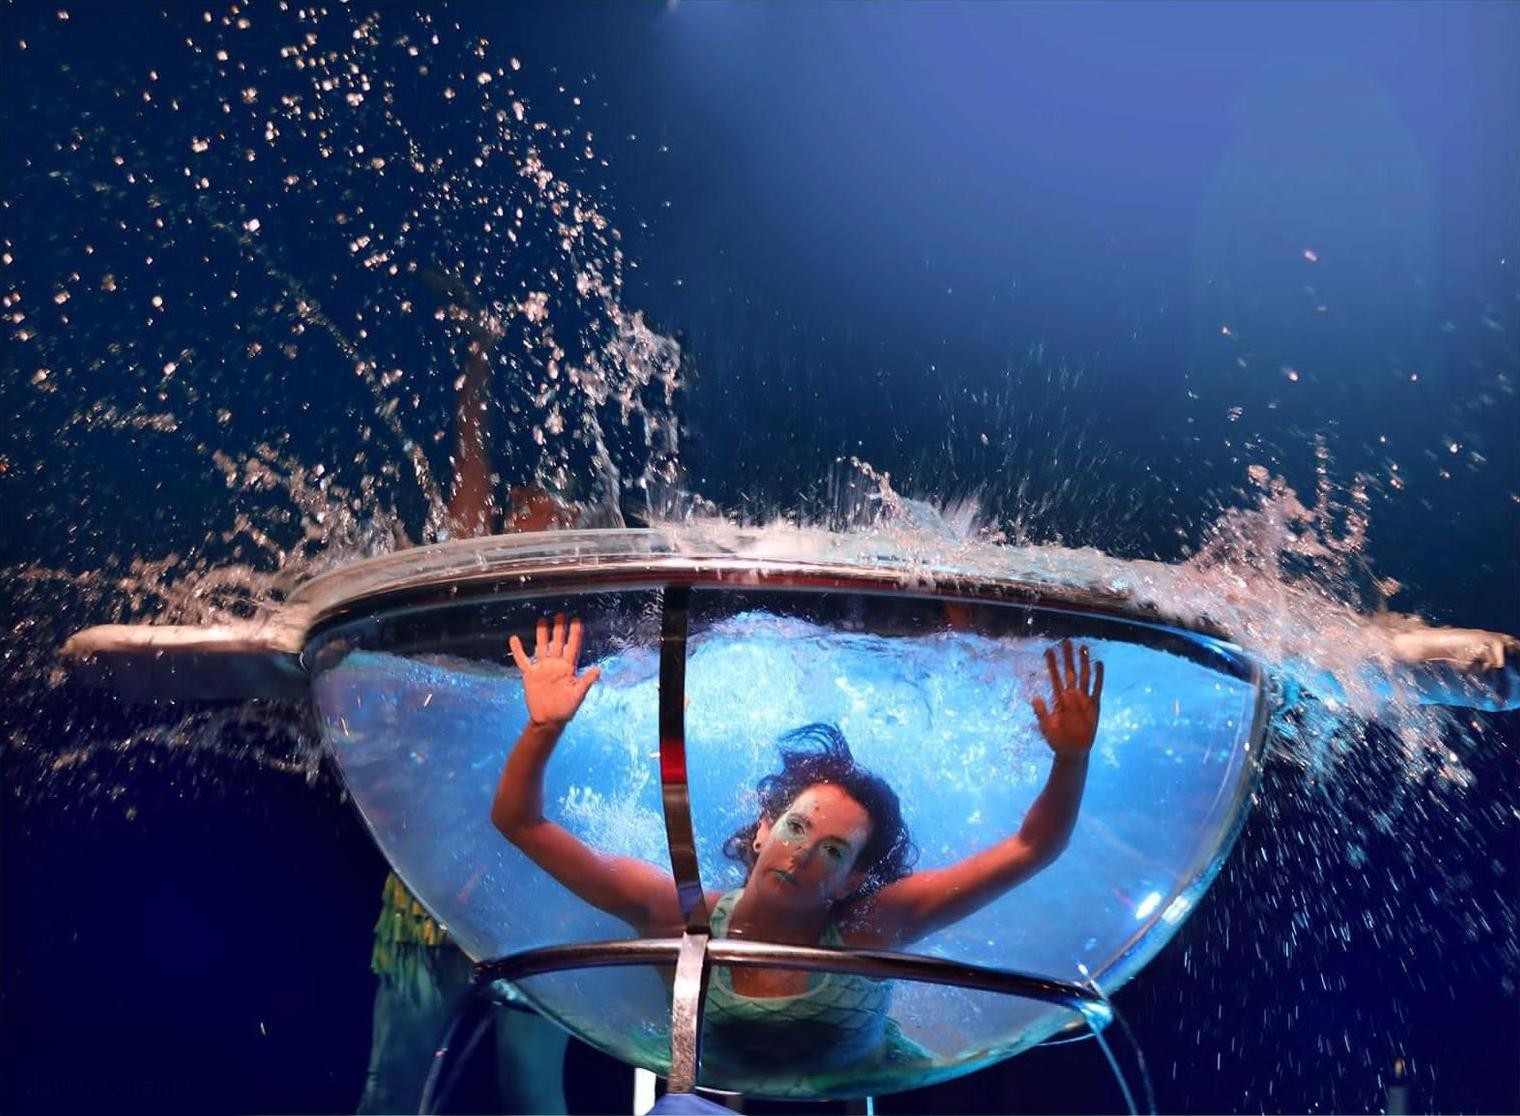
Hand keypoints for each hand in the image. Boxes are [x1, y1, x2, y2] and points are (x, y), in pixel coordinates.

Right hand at [509, 613, 600, 726]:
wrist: (549, 720)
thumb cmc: (566, 709)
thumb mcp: (578, 695)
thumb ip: (586, 681)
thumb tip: (598, 669)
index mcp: (568, 668)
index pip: (572, 647)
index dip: (575, 634)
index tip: (577, 620)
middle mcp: (555, 665)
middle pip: (557, 642)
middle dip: (559, 628)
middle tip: (560, 614)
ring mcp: (542, 668)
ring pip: (542, 646)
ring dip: (542, 634)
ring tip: (542, 619)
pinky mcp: (530, 674)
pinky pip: (522, 660)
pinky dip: (518, 650)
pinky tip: (514, 639)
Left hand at [1032, 640, 1102, 755]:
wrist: (1073, 751)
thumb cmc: (1057, 739)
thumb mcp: (1046, 726)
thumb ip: (1041, 712)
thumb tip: (1035, 698)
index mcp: (1058, 699)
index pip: (1055, 677)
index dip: (1052, 664)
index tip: (1048, 650)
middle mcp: (1071, 695)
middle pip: (1070, 672)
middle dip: (1068, 657)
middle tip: (1066, 641)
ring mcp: (1083, 699)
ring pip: (1084, 676)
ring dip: (1083, 662)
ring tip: (1083, 648)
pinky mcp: (1094, 705)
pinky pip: (1097, 688)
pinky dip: (1098, 676)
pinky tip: (1099, 663)